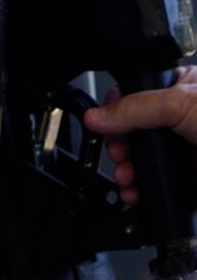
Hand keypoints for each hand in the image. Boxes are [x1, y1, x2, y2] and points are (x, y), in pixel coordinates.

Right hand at [84, 65, 196, 203]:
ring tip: (126, 176)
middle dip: (117, 145)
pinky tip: (134, 192)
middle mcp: (181, 117)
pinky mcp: (184, 177)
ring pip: (138, 159)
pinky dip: (136, 191)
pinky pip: (151, 184)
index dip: (114, 110)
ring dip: (124, 170)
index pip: (134, 93)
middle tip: (119, 152)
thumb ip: (134, 107)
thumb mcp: (180, 102)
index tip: (103, 122)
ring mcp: (182, 149)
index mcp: (181, 88)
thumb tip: (95, 116)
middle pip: (130, 130)